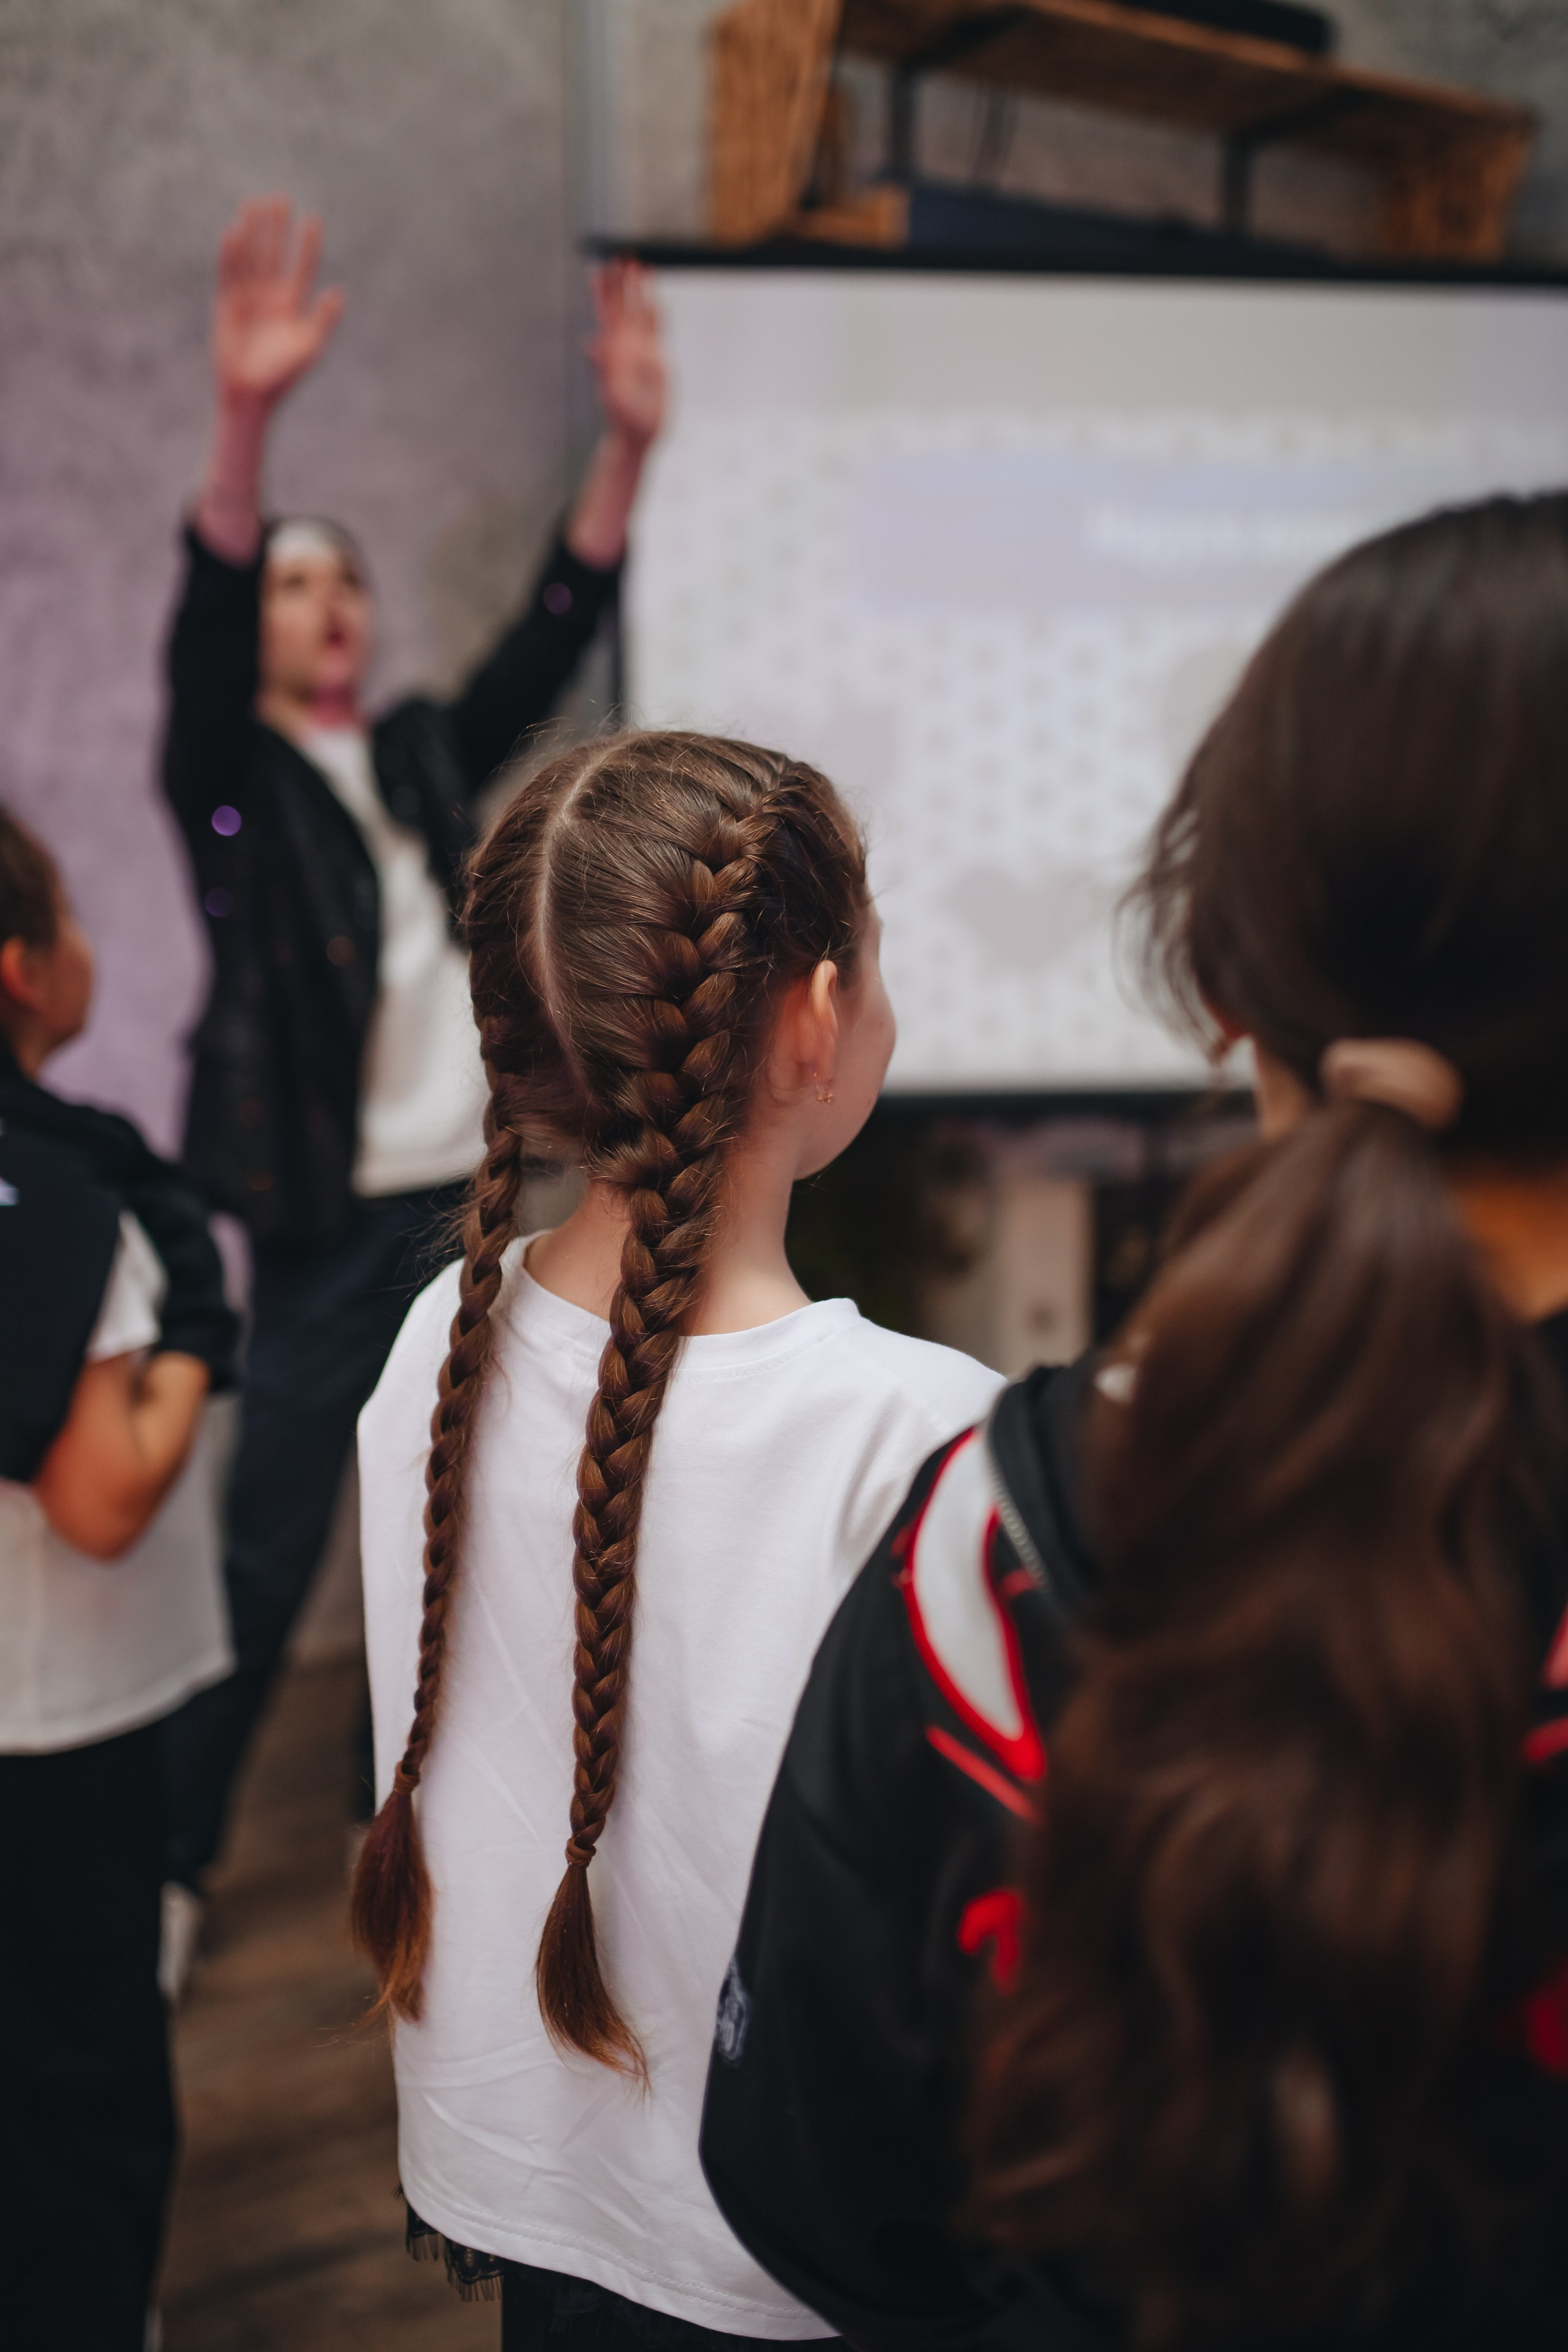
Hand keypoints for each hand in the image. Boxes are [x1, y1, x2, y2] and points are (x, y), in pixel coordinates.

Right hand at [211, 195, 345, 410]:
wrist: (251, 394)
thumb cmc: (283, 376)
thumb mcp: (309, 348)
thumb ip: (324, 320)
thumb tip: (339, 293)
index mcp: (292, 305)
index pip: (302, 268)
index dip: (307, 246)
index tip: (313, 220)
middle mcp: (270, 297)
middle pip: (274, 255)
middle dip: (277, 229)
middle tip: (280, 198)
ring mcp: (248, 298)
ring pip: (251, 258)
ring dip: (253, 233)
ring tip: (254, 205)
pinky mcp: (227, 304)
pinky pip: (229, 274)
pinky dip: (232, 254)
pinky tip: (234, 232)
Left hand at [584, 261, 665, 451]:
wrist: (636, 435)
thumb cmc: (624, 419)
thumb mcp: (612, 394)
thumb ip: (601, 367)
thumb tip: (590, 342)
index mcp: (616, 349)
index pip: (610, 312)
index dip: (608, 289)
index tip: (606, 266)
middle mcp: (626, 346)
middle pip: (623, 306)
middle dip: (622, 281)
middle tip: (622, 255)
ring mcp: (640, 352)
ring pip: (638, 313)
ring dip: (638, 291)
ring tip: (640, 267)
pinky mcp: (653, 361)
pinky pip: (654, 329)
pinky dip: (653, 311)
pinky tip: (653, 300)